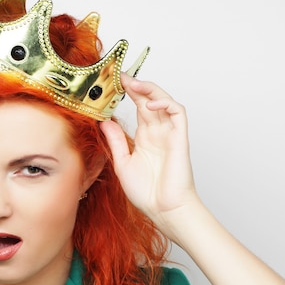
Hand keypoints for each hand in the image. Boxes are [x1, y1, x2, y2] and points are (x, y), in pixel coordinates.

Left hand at [100, 73, 197, 236]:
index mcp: (145, 139)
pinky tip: (150, 104)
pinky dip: (165, 103)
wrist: (164, 211)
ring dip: (149, 88)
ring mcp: (169, 134)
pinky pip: (177, 112)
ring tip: (132, 83)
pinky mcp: (180, 138)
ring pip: (163, 100)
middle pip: (149, 99)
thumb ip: (115, 141)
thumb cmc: (147, 194)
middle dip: (136, 84)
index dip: (127, 93)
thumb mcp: (122, 163)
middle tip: (120, 74)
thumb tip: (104, 122)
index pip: (137, 107)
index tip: (112, 82)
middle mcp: (157, 133)